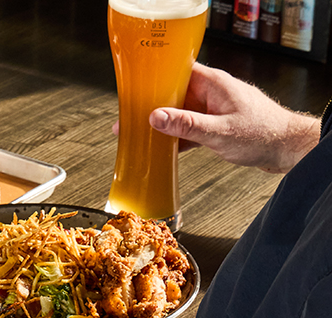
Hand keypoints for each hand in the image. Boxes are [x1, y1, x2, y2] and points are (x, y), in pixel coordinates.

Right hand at [113, 62, 320, 173]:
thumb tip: (156, 117)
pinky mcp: (216, 123)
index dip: (153, 78)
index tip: (134, 88)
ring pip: (179, 112)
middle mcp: (212, 92)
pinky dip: (176, 136)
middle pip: (173, 93)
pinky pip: (189, 126)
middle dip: (151, 106)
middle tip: (127, 119)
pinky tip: (162, 148)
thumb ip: (186, 125)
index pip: (176, 71)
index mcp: (213, 83)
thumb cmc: (264, 134)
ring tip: (138, 135)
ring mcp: (213, 107)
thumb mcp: (219, 132)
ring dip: (162, 124)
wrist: (288, 149)